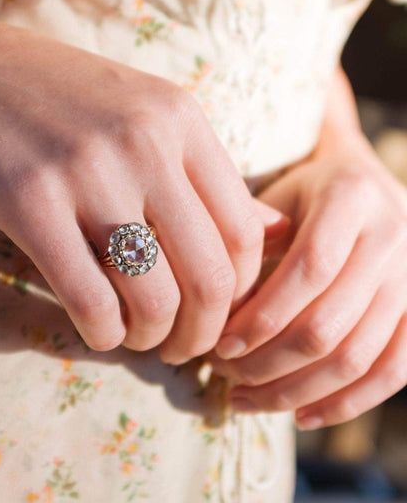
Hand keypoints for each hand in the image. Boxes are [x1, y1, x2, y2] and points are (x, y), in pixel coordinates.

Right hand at [0, 4, 282, 359]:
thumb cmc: (49, 95)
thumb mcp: (140, 113)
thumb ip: (203, 173)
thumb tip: (276, 232)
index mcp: (181, 118)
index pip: (244, 232)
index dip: (238, 294)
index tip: (213, 314)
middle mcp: (145, 144)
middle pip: (210, 276)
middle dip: (202, 333)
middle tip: (181, 347)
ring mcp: (87, 172)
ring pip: (154, 297)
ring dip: (152, 339)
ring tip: (137, 339)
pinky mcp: (30, 204)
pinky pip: (90, 300)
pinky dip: (102, 335)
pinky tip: (97, 332)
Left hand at [211, 133, 406, 428]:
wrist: (363, 188)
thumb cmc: (301, 196)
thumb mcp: (272, 197)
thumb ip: (247, 236)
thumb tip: (215, 307)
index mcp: (353, 199)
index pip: (309, 270)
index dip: (263, 316)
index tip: (219, 344)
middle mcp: (395, 238)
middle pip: (329, 324)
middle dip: (266, 362)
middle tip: (223, 372)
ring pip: (356, 358)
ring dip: (294, 390)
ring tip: (244, 397)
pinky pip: (392, 373)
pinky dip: (345, 403)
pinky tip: (299, 415)